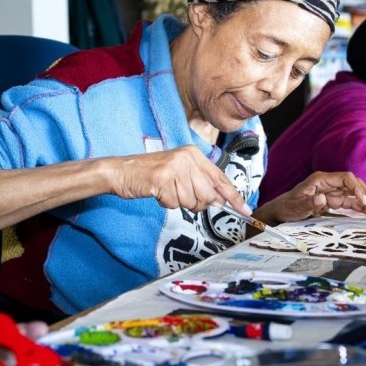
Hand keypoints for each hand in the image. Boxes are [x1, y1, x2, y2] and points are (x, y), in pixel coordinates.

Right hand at [110, 145, 249, 212]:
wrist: (121, 171)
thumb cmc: (151, 174)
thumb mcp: (179, 173)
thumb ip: (201, 184)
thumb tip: (220, 201)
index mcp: (193, 154)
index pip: (220, 178)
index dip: (233, 197)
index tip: (244, 210)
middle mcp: (186, 158)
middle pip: (207, 195)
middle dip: (196, 202)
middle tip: (179, 194)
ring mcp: (174, 167)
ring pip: (191, 202)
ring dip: (177, 202)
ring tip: (166, 190)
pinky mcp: (161, 179)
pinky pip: (174, 203)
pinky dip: (165, 203)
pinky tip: (157, 192)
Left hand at [256, 171, 365, 224]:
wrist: (281, 211)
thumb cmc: (287, 207)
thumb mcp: (297, 206)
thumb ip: (309, 202)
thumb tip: (323, 199)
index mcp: (321, 179)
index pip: (346, 178)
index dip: (356, 188)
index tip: (363, 202)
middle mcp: (329, 183)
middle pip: (354, 185)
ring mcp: (332, 191)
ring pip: (355, 193)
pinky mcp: (333, 200)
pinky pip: (350, 201)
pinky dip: (361, 206)